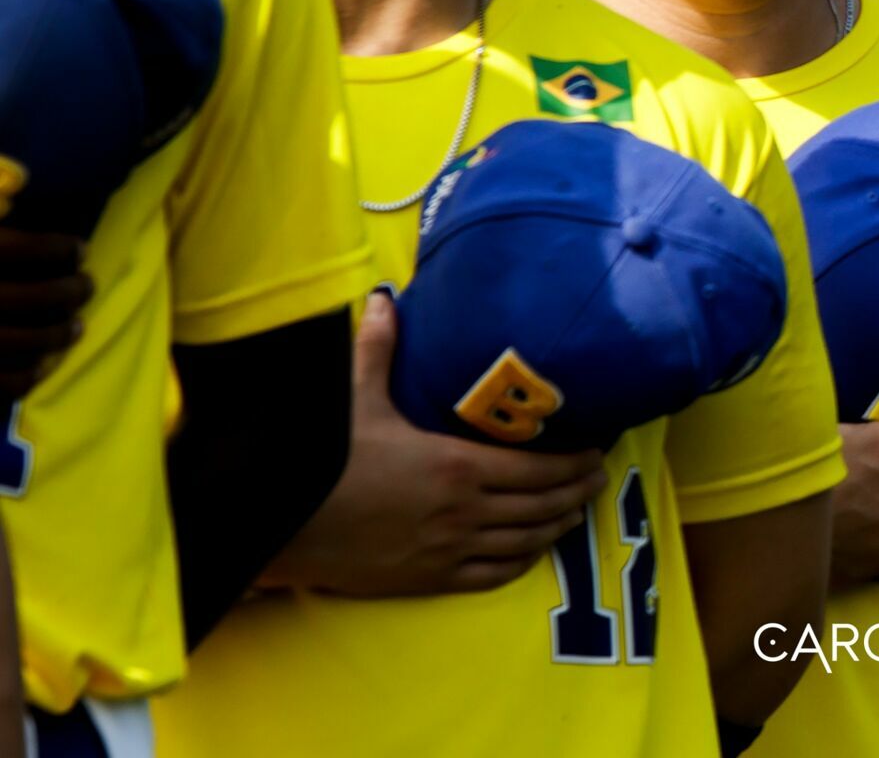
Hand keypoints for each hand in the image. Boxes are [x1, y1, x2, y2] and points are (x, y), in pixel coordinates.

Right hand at [0, 227, 89, 399]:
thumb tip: (21, 180)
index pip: (14, 249)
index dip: (55, 249)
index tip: (81, 248)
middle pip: (20, 298)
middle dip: (64, 292)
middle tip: (87, 285)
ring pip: (11, 342)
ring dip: (53, 336)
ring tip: (77, 326)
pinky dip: (22, 378)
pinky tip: (42, 365)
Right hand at [266, 291, 607, 596]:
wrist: (279, 526)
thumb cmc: (321, 461)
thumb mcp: (354, 399)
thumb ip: (377, 348)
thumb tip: (384, 300)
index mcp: (457, 466)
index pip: (539, 469)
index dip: (575, 463)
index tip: (598, 451)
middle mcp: (464, 512)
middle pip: (542, 507)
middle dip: (577, 492)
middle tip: (598, 478)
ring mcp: (449, 551)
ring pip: (525, 543)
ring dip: (557, 527)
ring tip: (577, 511)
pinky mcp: (429, 580)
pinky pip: (493, 576)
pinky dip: (522, 562)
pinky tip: (532, 550)